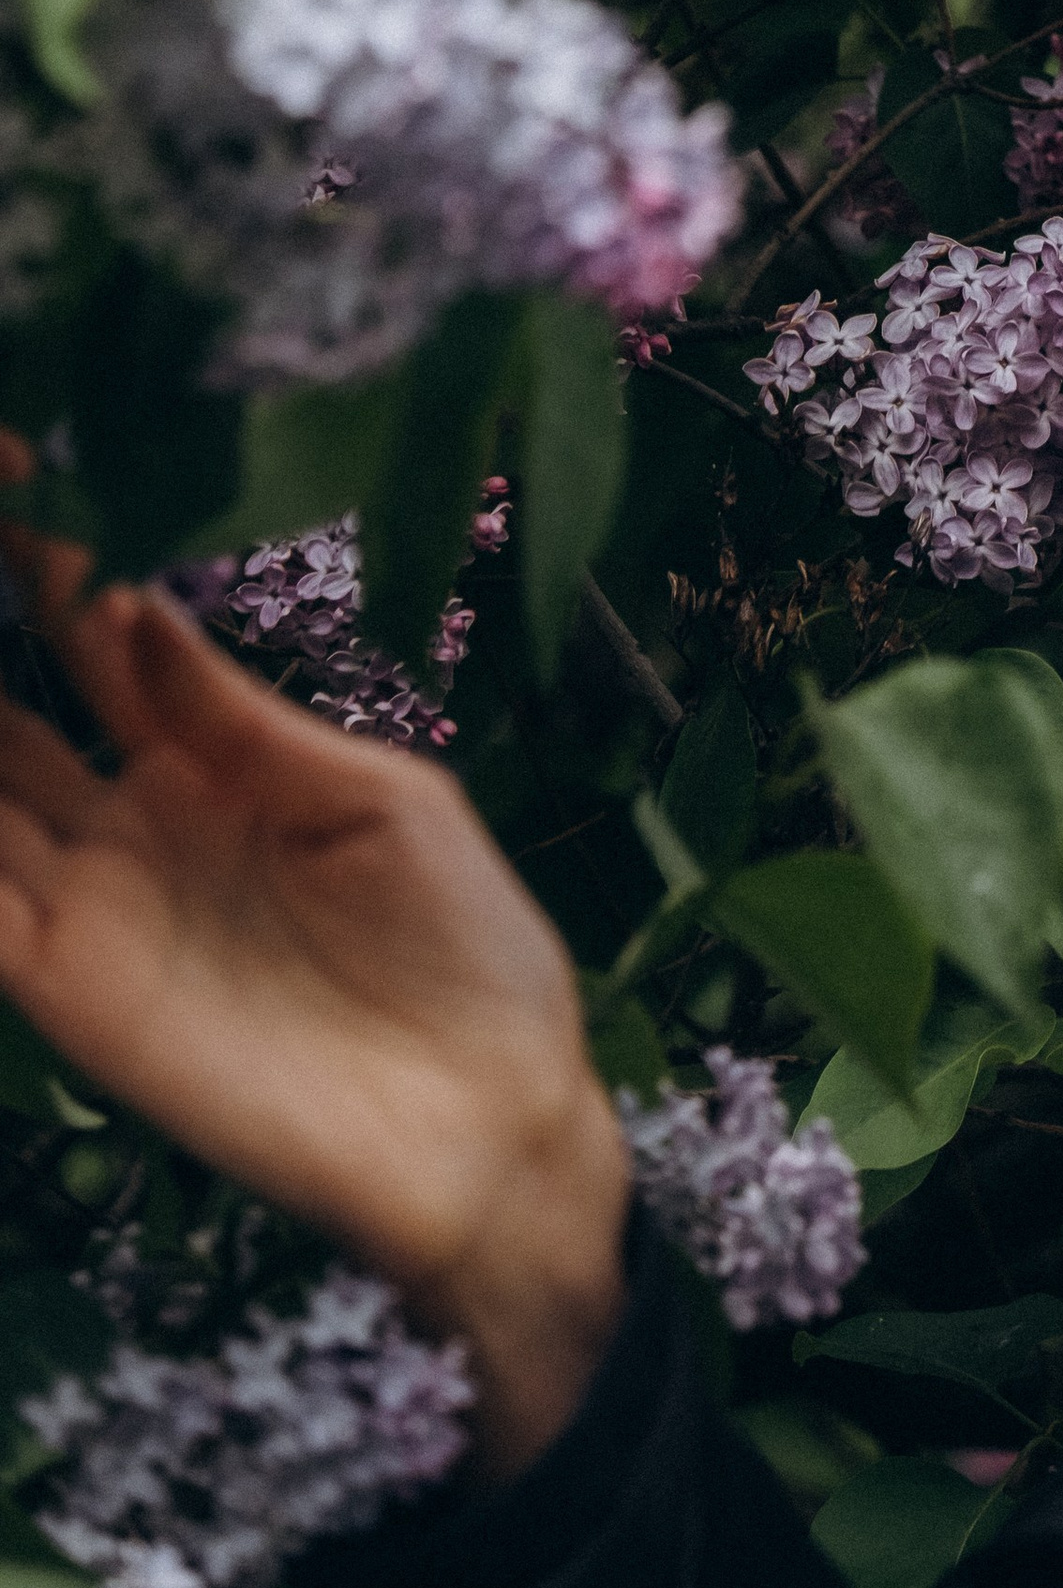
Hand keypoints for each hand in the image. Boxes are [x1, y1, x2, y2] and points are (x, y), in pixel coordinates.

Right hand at [0, 527, 629, 1477]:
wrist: (489, 1123)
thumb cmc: (465, 951)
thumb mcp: (379, 799)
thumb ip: (246, 719)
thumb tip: (143, 603)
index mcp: (218, 756)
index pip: (102, 636)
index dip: (52, 555)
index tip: (15, 464)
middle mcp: (134, 819)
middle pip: (6, 708)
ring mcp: (96, 903)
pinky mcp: (74, 991)